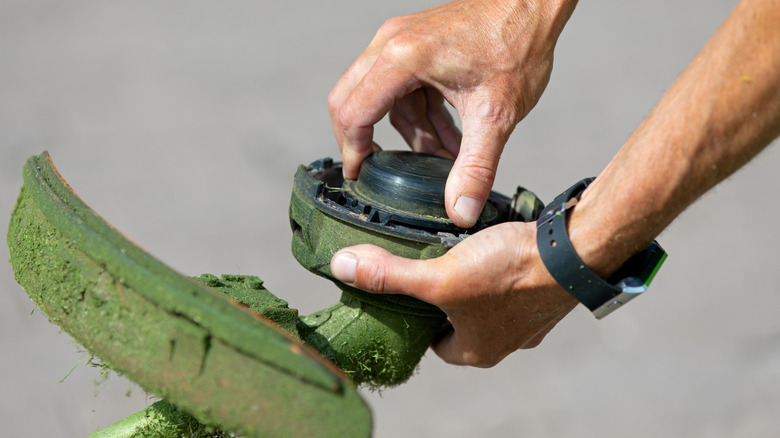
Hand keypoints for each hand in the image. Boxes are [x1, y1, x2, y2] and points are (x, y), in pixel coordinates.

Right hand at [329, 0, 577, 227]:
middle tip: (380, 173)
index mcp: (401, 58)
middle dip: (365, 142)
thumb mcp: (496, 115)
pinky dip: (419, 114)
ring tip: (441, 158)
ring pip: (381, 97)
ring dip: (407, 132)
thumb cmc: (517, 44)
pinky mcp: (416, 43)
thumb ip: (475, 167)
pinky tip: (449, 137)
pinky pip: (402, 86)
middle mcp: (391, 44)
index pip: (353, 112)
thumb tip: (460, 211)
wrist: (535, 4)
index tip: (360, 178)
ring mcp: (401, 40)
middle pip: (351, 100)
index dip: (351, 151)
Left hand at [329, 222, 577, 366]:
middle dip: (443, 299)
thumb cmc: (510, 273)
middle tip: (429, 267)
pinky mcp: (545, 295)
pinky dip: (500, 270)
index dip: (416, 320)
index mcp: (476, 351)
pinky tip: (493, 246)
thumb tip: (343, 268)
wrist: (577, 252)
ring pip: (487, 304)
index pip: (433, 344)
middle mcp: (505, 342)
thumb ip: (391, 274)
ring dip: (472, 282)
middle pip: (459, 323)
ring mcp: (529, 320)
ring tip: (458, 252)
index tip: (407, 294)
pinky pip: (513, 286)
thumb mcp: (438, 276)